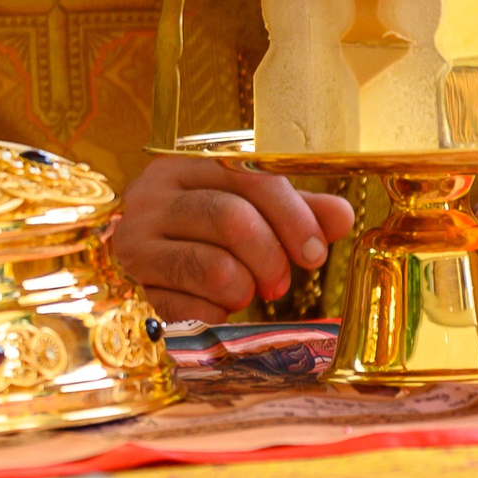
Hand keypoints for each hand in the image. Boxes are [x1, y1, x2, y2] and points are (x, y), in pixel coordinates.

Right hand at [110, 155, 353, 325]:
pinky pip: (189, 309)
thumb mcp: (252, 206)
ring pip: (213, 267)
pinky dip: (215, 314)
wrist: (146, 247)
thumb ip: (296, 210)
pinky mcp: (135, 283)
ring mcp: (137, 238)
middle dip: (270, 259)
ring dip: (243, 289)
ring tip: (244, 290)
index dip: (293, 218)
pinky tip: (216, 306)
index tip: (315, 254)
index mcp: (190, 163)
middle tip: (280, 282)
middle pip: (231, 220)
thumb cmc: (207, 223)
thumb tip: (342, 217)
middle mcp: (154, 193)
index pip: (251, 179)